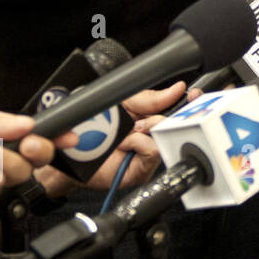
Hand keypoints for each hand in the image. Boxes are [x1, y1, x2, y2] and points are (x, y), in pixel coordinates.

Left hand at [38, 82, 190, 196]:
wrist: (65, 152)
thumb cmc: (85, 128)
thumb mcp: (119, 101)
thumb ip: (148, 97)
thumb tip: (177, 89)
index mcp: (146, 116)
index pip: (174, 108)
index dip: (187, 101)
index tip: (193, 94)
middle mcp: (150, 135)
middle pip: (174, 121)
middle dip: (162, 115)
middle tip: (141, 119)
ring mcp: (146, 153)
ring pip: (166, 136)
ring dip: (148, 129)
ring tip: (128, 131)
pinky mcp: (141, 169)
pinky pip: (153, 151)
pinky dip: (138, 143)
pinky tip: (124, 144)